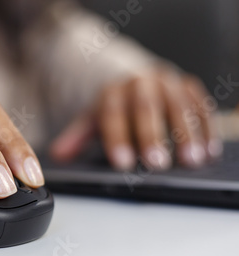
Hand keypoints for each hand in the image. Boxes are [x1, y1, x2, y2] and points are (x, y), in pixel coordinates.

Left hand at [50, 67, 222, 169]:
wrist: (135, 80)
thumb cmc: (114, 108)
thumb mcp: (93, 120)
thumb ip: (77, 137)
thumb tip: (57, 155)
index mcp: (112, 92)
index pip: (112, 114)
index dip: (117, 139)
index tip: (122, 163)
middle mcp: (140, 82)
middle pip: (145, 108)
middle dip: (151, 136)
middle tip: (157, 164)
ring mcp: (167, 82)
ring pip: (178, 105)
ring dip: (186, 134)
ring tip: (190, 161)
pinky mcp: (189, 86)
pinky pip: (200, 105)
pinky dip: (207, 127)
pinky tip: (209, 150)